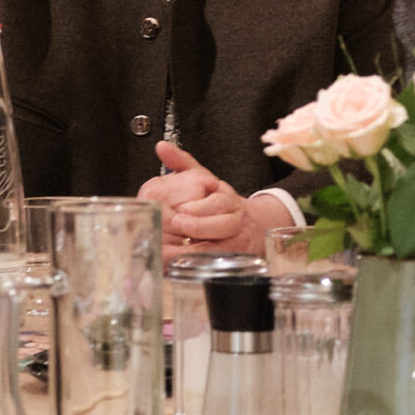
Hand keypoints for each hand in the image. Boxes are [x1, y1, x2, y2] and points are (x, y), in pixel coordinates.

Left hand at [136, 141, 288, 254]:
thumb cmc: (221, 203)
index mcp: (229, 200)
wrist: (253, 227)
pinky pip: (217, 266)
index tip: (181, 211)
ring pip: (220, 248)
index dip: (201, 208)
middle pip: (224, 225)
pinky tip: (179, 266)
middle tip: (177, 225)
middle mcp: (236, 221)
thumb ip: (183, 163)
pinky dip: (198, 267)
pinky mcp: (233, 262)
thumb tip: (162, 147)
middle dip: (200, 226)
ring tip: (172, 252)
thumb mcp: (205, 179)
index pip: (219, 202)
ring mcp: (236, 243)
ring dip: (196, 251)